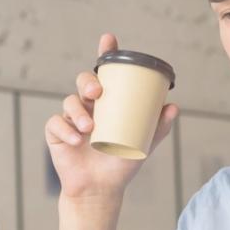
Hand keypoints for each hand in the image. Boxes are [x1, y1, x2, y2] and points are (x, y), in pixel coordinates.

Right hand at [45, 33, 178, 201]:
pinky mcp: (56, 134)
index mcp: (108, 102)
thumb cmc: (120, 164)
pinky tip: (75, 140)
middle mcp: (88, 106)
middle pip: (84, 81)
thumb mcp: (143, 145)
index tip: (108, 39)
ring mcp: (70, 119)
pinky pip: (56, 124)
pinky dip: (65, 130)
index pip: (106, 73)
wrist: (101, 189)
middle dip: (88, 82)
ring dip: (77, 111)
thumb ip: (157, 127)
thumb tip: (174, 106)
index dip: (106, 53)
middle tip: (97, 93)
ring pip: (69, 101)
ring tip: (88, 127)